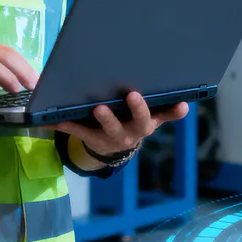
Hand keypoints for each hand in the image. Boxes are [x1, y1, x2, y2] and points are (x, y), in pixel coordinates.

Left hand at [55, 91, 188, 159]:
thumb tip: (185, 105)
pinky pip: (79, 131)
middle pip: (137, 122)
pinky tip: (56, 118)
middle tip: (133, 95)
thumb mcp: (151, 118)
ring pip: (109, 128)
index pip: (162, 116)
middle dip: (137, 109)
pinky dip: (67, 124)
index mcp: (146, 123)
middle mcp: (132, 132)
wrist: (113, 146)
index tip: (181, 103)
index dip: (172, 112)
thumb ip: (166, 111)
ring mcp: (112, 137)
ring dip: (105, 118)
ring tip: (99, 107)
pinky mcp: (92, 138)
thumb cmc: (132, 122)